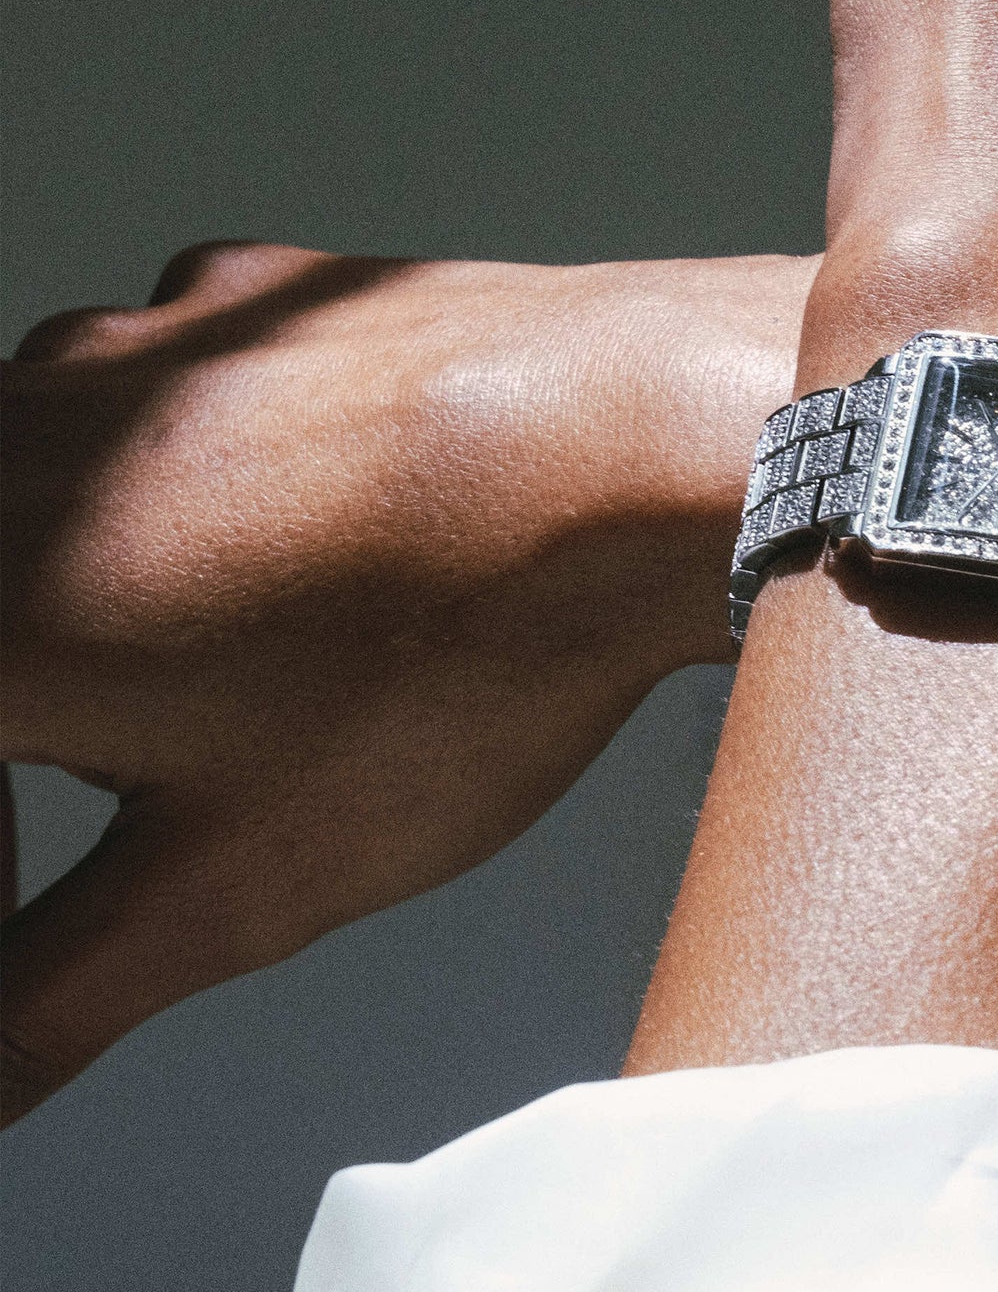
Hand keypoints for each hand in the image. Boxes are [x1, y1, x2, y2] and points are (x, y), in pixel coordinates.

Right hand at [1, 240, 812, 1121]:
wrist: (640, 451)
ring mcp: (134, 344)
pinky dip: (183, 486)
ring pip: (42, 497)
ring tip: (233, 674)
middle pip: (0, 613)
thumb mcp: (225, 883)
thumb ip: (42, 996)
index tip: (33, 913)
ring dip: (92, 601)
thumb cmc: (456, 653)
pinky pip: (155, 402)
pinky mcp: (240, 295)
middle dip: (36, 732)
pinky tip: (298, 544)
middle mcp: (22, 437)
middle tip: (145, 796)